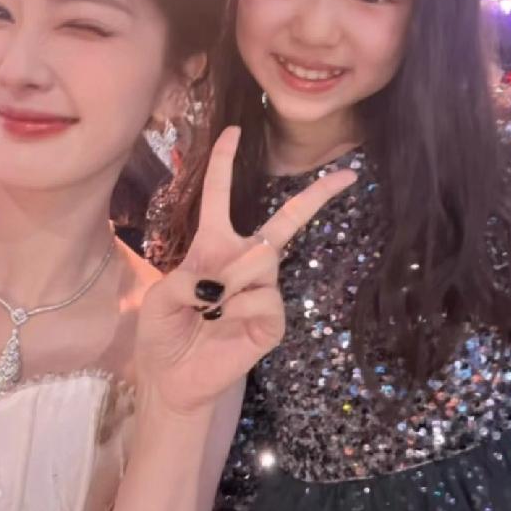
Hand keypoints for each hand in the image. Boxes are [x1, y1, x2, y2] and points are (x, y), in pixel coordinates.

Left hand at [135, 126, 356, 415]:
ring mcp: (263, 290)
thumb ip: (190, 274)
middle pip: (285, 221)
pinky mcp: (273, 321)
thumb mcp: (161, 296)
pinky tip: (224, 325)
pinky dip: (238, 309)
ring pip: (262, 260)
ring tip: (207, 310)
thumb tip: (230, 276)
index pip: (219, 197)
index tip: (234, 130)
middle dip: (317, 196)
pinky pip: (264, 298)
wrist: (171, 379)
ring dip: (229, 282)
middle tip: (350, 173)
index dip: (223, 162)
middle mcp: (245, 262)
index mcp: (212, 246)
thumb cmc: (163, 333)